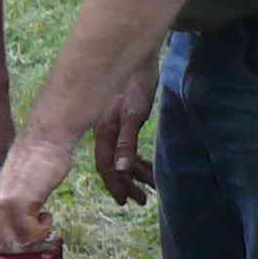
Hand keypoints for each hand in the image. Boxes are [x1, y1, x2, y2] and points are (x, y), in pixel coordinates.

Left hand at [0, 180, 57, 250]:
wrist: (40, 147)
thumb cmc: (28, 176)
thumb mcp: (6, 203)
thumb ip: (1, 227)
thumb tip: (7, 257)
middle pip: (1, 254)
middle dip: (22, 254)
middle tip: (36, 240)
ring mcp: (0, 210)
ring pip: (19, 246)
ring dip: (36, 238)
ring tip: (40, 221)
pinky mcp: (18, 204)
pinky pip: (33, 234)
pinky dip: (44, 228)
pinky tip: (45, 214)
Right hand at [90, 69, 158, 204]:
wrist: (136, 56)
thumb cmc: (135, 83)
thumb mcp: (134, 114)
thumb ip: (126, 142)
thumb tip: (121, 168)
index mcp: (105, 132)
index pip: (107, 166)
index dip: (115, 185)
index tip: (124, 201)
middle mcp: (107, 132)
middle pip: (115, 164)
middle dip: (127, 183)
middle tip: (142, 199)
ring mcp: (115, 125)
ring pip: (123, 155)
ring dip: (136, 172)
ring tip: (151, 184)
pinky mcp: (125, 118)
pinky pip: (129, 145)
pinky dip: (137, 158)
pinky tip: (147, 164)